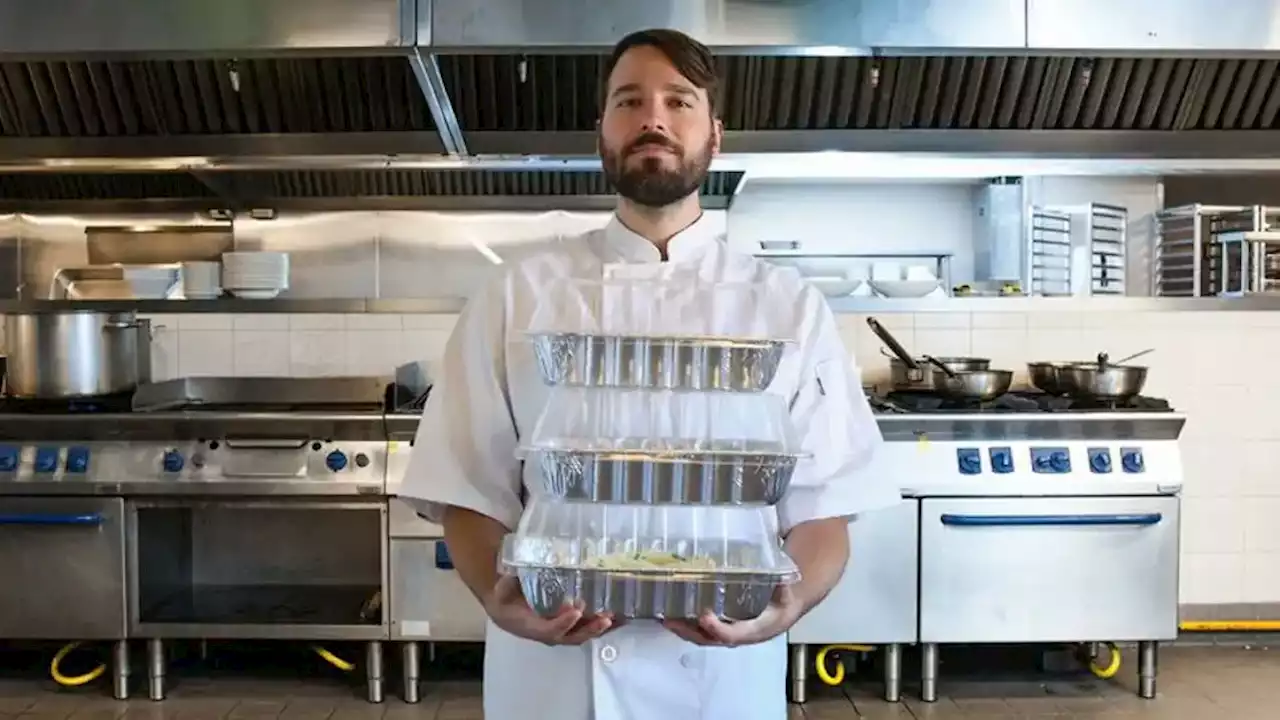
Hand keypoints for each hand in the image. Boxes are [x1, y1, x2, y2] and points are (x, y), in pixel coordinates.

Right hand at [484, 575, 617, 645]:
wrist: (506, 609)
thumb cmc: (505, 598)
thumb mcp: (501, 590)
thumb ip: (508, 582)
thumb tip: (514, 571)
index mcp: (529, 625)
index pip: (548, 629)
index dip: (562, 623)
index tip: (575, 611)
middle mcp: (547, 632)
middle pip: (571, 637)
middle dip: (589, 629)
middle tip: (605, 619)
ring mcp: (560, 631)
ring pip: (582, 634)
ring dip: (600, 628)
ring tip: (618, 618)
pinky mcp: (569, 627)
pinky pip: (587, 628)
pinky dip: (603, 624)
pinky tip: (620, 617)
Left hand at [662, 585, 801, 646]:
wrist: (782, 611)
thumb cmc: (782, 603)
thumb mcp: (787, 594)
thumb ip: (783, 586)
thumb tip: (781, 579)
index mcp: (755, 630)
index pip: (733, 635)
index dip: (717, 628)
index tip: (704, 616)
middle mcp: (738, 635)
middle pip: (710, 639)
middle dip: (689, 632)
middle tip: (671, 620)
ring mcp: (728, 633)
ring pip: (702, 637)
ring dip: (682, 630)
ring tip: (665, 618)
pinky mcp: (721, 627)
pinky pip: (701, 630)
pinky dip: (686, 624)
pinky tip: (672, 614)